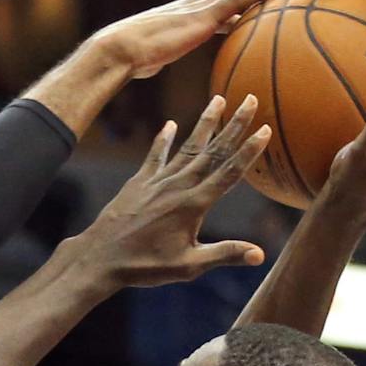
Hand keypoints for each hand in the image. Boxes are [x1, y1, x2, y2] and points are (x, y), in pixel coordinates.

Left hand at [73, 97, 270, 286]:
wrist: (100, 258)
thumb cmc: (146, 266)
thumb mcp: (189, 266)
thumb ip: (225, 254)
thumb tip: (260, 254)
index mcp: (193, 205)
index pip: (229, 173)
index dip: (249, 151)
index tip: (265, 129)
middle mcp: (177, 186)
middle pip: (213, 151)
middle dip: (234, 125)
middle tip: (251, 99)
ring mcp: (157, 181)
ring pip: (187, 147)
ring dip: (205, 123)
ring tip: (219, 99)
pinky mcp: (139, 182)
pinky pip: (155, 156)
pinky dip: (164, 139)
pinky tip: (170, 124)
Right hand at [89, 0, 295, 81]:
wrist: (124, 49)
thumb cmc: (134, 59)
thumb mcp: (156, 58)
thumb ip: (164, 57)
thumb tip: (157, 67)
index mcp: (189, 16)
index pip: (222, 5)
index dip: (243, 1)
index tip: (264, 3)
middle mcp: (198, 5)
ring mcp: (202, 6)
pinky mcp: (205, 12)